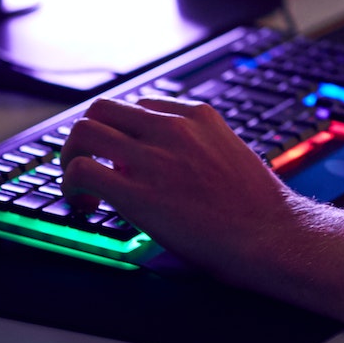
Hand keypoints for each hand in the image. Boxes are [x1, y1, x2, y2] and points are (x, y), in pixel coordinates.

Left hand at [58, 96, 305, 279]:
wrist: (272, 236)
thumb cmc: (257, 207)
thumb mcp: (230, 154)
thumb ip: (195, 147)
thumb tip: (160, 162)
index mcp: (197, 116)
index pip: (139, 106)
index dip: (124, 134)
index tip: (123, 159)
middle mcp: (172, 128)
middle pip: (103, 108)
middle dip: (88, 136)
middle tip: (89, 166)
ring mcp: (153, 158)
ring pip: (84, 131)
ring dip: (71, 157)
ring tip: (80, 186)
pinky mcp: (137, 193)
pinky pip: (83, 171)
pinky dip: (71, 185)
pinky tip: (84, 206)